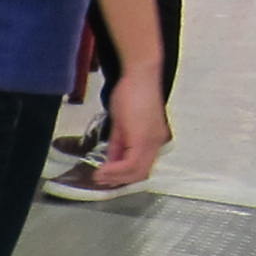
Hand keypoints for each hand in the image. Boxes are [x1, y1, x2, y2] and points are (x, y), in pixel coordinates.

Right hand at [94, 72, 169, 190]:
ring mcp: (151, 142)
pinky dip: (115, 170)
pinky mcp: (143, 139)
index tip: (106, 176)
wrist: (140, 75)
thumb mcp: (122, 124)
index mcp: (153, 140)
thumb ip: (119, 144)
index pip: (141, 167)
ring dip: (115, 177)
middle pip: (140, 174)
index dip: (123, 176)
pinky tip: (102, 169)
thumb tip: (111, 159)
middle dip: (118, 180)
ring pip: (137, 172)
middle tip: (100, 180)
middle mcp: (156, 143)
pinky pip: (131, 164)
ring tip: (98, 176)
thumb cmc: (132, 92)